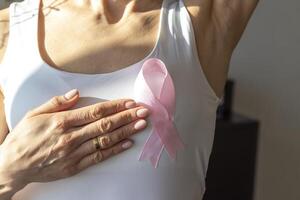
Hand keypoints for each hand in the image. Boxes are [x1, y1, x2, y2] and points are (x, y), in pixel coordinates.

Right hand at [0, 89, 148, 197]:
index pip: (95, 111)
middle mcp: (70, 137)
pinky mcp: (74, 166)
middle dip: (127, 116)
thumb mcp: (34, 114)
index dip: (116, 106)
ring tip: (141, 125)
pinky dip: (114, 150)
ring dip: (125, 131)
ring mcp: (74, 153)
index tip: (130, 102)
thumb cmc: (23, 138)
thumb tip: (76, 93)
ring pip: (105, 140)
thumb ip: (57, 103)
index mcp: (61, 122)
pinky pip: (98, 157)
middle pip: (105, 124)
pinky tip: (127, 144)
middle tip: (144, 111)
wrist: (12, 166)